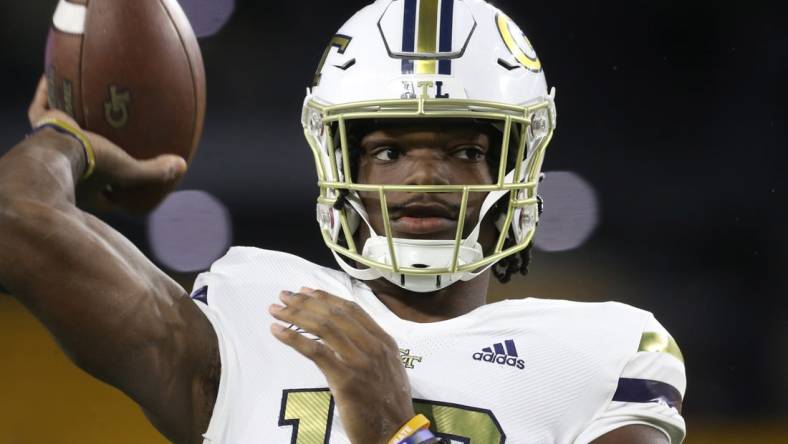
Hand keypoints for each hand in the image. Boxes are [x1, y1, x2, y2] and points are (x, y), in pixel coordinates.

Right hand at [28, 76, 185, 211]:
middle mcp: (66, 169)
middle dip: (96, 156)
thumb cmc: (91, 166)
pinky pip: (43, 105)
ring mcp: (50, 146)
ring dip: (72, 120)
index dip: (119, 194)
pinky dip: (48, 90)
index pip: (106, 197)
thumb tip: (181, 165)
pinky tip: (55, 73)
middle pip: (85, 163)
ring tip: (85, 106)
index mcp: (85, 190)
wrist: (53, 152)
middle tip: (111, 145)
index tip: (132, 186)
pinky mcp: (41, 126)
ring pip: (62, 133)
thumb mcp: (127, 172)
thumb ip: (154, 172)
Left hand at [269, 288, 414, 443]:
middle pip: (334, 314)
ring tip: (276, 310)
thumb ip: (372, 349)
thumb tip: (349, 336)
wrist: (396, 433)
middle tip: (285, 296)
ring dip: (296, 315)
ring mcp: (360, 361)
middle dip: (306, 302)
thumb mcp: (389, 369)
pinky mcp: (345, 379)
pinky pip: (315, 351)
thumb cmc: (389, 405)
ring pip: (324, 327)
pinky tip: (278, 332)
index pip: (351, 309)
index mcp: (384, 341)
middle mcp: (373, 346)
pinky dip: (293, 338)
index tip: (306, 292)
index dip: (326, 298)